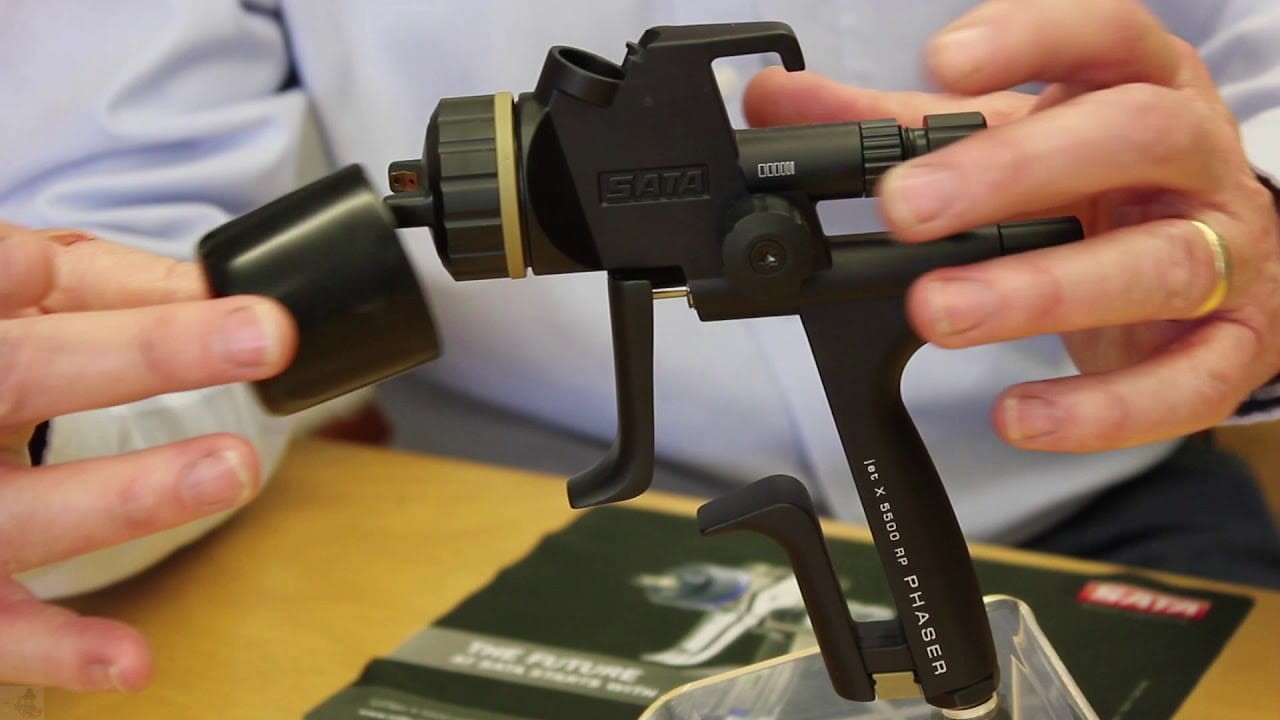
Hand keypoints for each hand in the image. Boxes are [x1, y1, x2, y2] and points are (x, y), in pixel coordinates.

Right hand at [0, 223, 295, 690]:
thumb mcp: (36, 298)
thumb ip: (115, 288)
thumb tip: (218, 289)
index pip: (2, 286)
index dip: (17, 275)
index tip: (76, 266)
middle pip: (20, 374)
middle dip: (144, 353)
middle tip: (265, 335)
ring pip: (18, 513)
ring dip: (127, 494)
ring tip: (232, 470)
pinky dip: (60, 649)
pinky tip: (132, 660)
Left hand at [745, 0, 1279, 451]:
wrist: (1217, 262)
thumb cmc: (1098, 188)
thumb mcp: (1008, 142)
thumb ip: (894, 124)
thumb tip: (775, 106)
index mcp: (1135, 85)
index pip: (1102, 33)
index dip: (1031, 38)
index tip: (941, 61)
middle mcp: (1191, 157)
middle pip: (1130, 139)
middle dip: (1013, 173)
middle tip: (906, 210)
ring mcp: (1227, 249)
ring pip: (1158, 262)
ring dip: (1041, 291)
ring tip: (940, 312)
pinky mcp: (1235, 344)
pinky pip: (1187, 381)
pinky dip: (1102, 408)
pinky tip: (1021, 417)